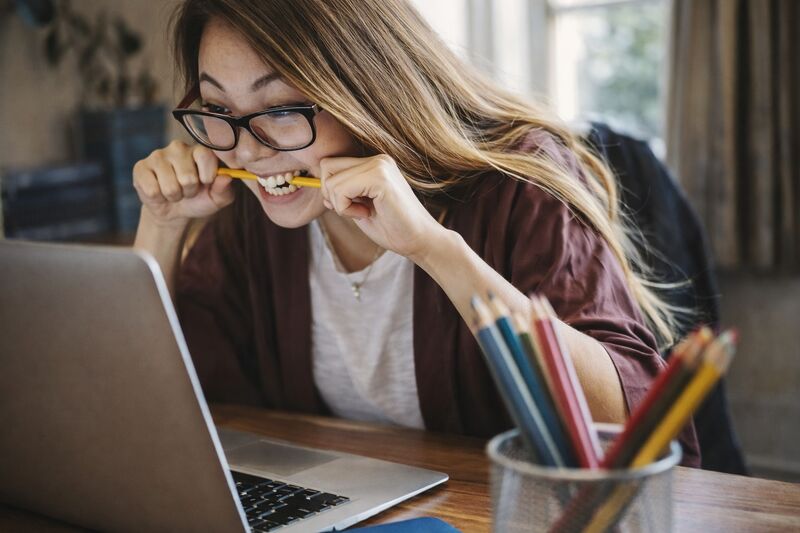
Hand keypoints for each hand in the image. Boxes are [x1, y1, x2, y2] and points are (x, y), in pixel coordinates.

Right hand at [132, 140, 234, 225]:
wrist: (175, 210)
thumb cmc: (199, 199)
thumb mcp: (217, 199)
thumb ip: (225, 190)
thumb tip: (226, 178)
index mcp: (199, 150)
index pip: (205, 156)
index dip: (207, 177)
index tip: (205, 183)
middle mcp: (178, 147)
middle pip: (187, 177)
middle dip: (189, 191)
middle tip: (187, 190)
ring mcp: (157, 156)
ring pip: (170, 186)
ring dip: (174, 196)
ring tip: (175, 192)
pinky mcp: (141, 167)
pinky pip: (152, 190)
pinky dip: (158, 198)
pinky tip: (159, 192)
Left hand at [319, 154, 446, 260]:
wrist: (420, 241)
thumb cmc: (393, 228)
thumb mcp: (361, 207)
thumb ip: (344, 194)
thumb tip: (322, 189)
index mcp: (375, 163)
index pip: (332, 165)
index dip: (331, 189)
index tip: (350, 208)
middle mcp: (378, 159)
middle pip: (327, 166)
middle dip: (331, 194)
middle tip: (353, 211)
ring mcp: (380, 166)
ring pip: (331, 181)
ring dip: (341, 205)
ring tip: (364, 213)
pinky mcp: (380, 178)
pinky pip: (341, 190)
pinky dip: (346, 208)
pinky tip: (367, 214)